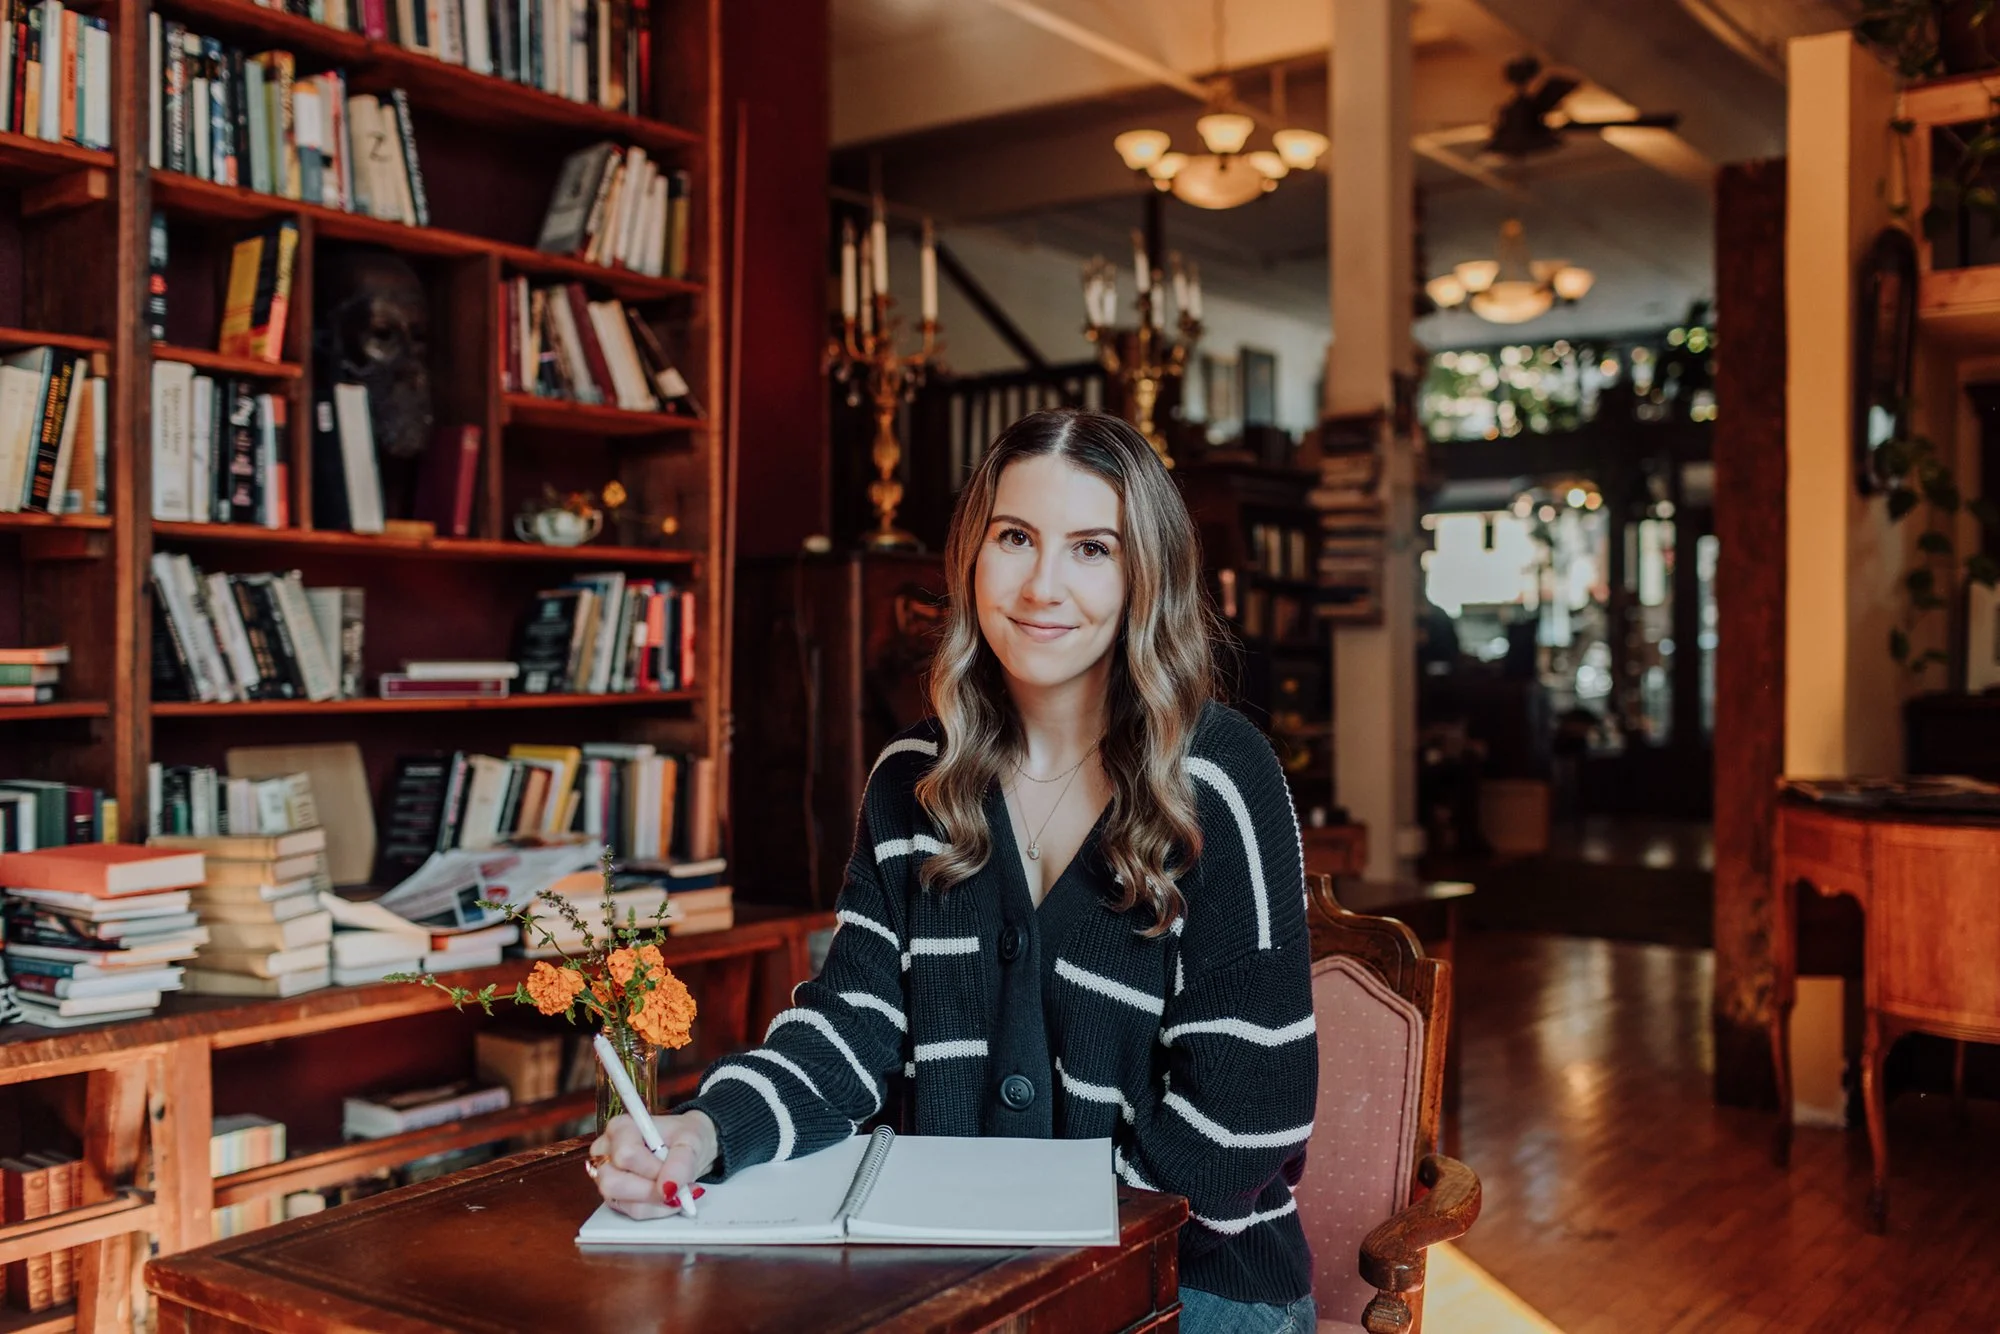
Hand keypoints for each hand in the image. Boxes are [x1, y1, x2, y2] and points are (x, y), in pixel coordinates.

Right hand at [589, 1110, 718, 1219]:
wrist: (688, 1148)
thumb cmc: (684, 1138)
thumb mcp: (691, 1142)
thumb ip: (681, 1163)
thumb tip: (669, 1188)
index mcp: (620, 1128)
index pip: (626, 1155)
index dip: (652, 1169)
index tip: (672, 1168)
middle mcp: (605, 1152)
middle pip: (612, 1183)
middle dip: (649, 1190)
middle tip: (674, 1184)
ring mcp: (606, 1176)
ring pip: (620, 1202)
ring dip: (654, 1202)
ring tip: (675, 1190)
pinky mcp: (614, 1196)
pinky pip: (630, 1212)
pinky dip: (654, 1209)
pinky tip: (667, 1197)